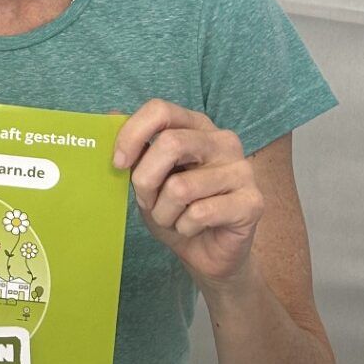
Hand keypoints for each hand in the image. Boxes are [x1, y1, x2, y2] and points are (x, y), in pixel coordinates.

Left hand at [114, 99, 263, 288]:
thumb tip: (110, 115)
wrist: (206, 252)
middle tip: (147, 201)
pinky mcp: (252, 202)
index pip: (161, 110)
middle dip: (146, 180)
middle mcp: (223, 141)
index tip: (118, 163)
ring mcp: (242, 170)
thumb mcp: (148, 177)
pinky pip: (199, 213)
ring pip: (180, 187)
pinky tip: (193, 228)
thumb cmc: (175, 209)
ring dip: (164, 212)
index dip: (132, 135)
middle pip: (170, 144)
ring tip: (173, 218)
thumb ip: (135, 148)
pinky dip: (184, 227)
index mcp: (196, 127)